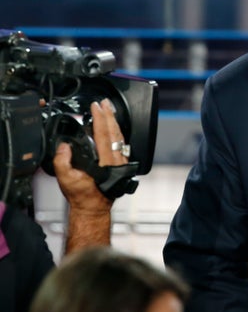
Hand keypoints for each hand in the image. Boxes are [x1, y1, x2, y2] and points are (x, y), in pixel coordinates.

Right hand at [57, 99, 128, 252]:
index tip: (96, 107)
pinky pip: (120, 143)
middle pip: (115, 132)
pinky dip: (116, 132)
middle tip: (104, 103)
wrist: (93, 208)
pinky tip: (112, 126)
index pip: (103, 134)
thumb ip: (62, 162)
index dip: (100, 119)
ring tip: (109, 110)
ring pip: (120, 137)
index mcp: (105, 162)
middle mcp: (116, 161)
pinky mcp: (121, 164)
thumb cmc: (83, 196)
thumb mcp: (66, 180)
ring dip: (114, 121)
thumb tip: (63, 146)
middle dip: (109, 115)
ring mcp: (121, 162)